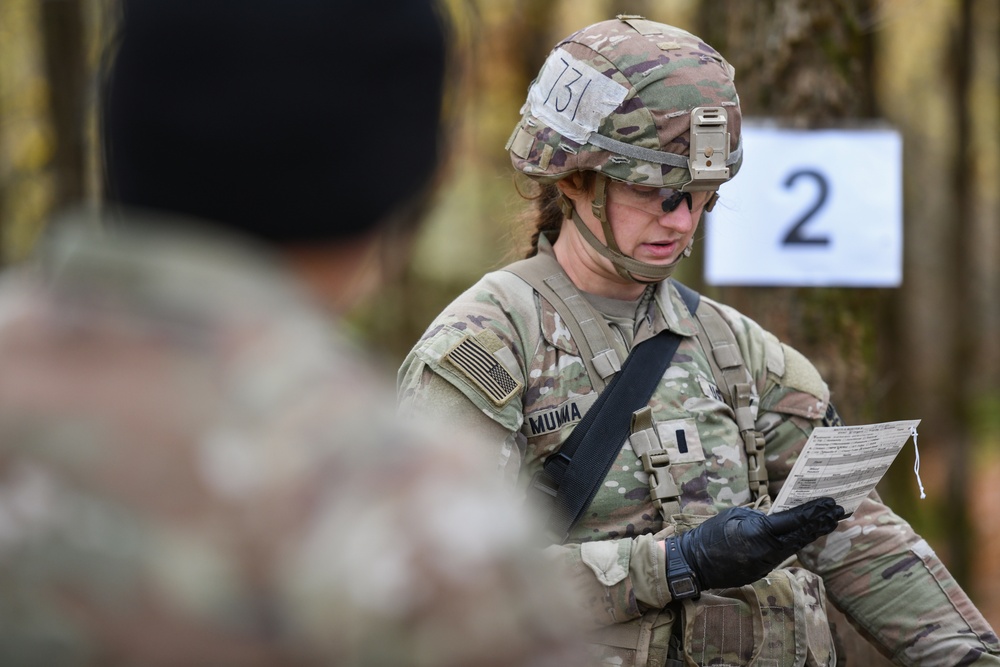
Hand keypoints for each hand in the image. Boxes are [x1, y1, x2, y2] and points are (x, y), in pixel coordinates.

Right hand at [676, 497, 843, 589]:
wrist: (695, 564)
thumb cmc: (710, 534)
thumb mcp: (734, 516)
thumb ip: (759, 518)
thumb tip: (777, 519)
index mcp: (760, 532)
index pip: (795, 520)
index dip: (814, 512)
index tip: (830, 502)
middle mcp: (768, 551)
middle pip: (801, 536)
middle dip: (821, 523)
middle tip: (838, 512)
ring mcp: (766, 564)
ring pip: (794, 547)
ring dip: (811, 534)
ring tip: (827, 523)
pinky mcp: (762, 572)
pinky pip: (782, 555)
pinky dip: (795, 544)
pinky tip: (803, 537)